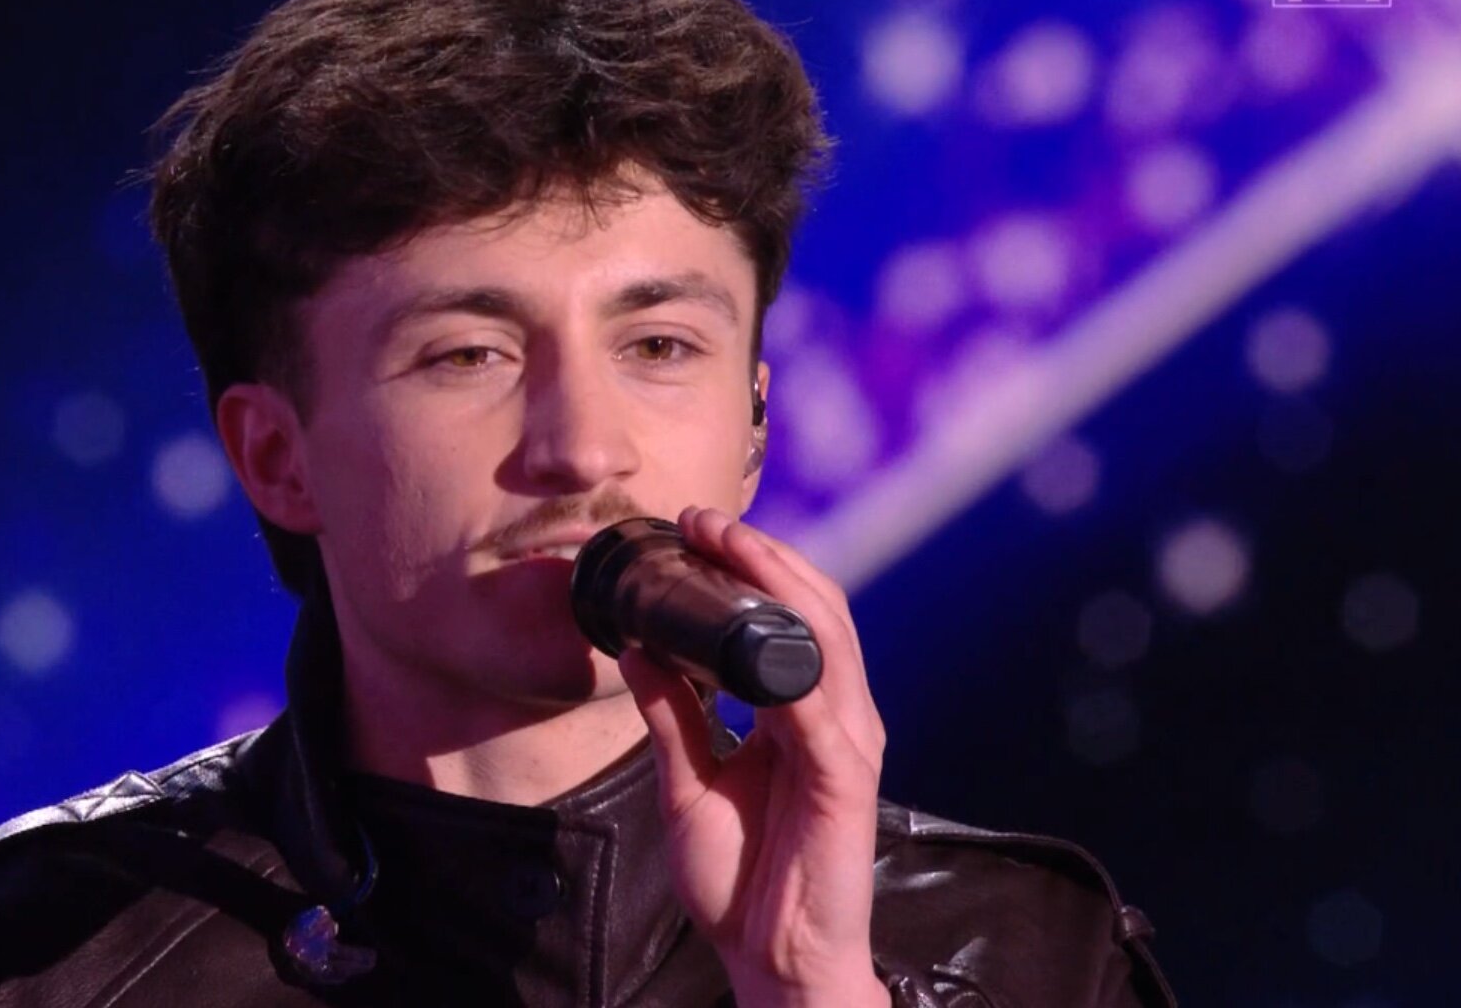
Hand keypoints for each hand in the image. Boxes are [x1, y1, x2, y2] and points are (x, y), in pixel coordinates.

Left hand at [617, 506, 889, 1007]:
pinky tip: (758, 645)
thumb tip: (635, 648)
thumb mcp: (686, 783)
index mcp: (800, 711)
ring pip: (828, 642)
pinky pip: (823, 717)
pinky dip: (794, 673)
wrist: (772, 962)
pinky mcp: (846, 784)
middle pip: (816, 610)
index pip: (790, 614)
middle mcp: (833, 717)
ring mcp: (845, 746)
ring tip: (731, 547)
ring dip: (779, 586)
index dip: (751, 564)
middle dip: (763, 556)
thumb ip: (671, 716)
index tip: (693, 528)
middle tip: (703, 520)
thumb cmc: (744, 878)